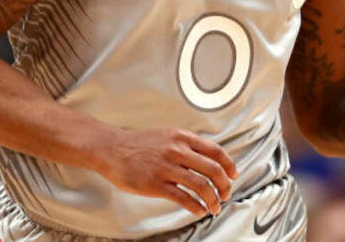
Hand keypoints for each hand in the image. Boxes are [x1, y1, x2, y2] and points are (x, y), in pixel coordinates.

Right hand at [94, 127, 238, 216]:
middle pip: (213, 169)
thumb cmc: (138, 144)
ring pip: (201, 185)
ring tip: (214, 207)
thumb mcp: (167, 135)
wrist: (111, 149)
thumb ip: (186, 144)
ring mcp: (166, 168)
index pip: (215, 151)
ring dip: (213, 199)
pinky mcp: (155, 184)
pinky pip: (183, 198)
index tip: (233, 175)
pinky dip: (196, 206)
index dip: (229, 165)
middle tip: (226, 194)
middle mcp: (177, 150)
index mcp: (182, 137)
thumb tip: (207, 157)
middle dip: (224, 185)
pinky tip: (199, 210)